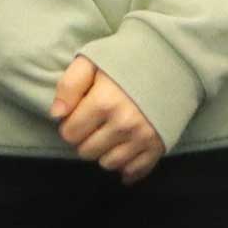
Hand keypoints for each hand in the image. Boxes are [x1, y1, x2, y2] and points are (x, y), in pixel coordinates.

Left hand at [53, 56, 165, 179]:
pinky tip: (124, 151)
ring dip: (104, 152)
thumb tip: (56, 115)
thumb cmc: (126, 58)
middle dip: (85, 139)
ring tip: (109, 134)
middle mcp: (123, 124)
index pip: (70, 134)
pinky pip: (135, 170)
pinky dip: (127, 166)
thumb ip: (69, 85)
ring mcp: (143, 137)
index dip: (70, 124)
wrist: (171, 57)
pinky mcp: (158, 145)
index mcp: (104, 102)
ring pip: (108, 164)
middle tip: (94, 123)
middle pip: (87, 152)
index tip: (79, 114)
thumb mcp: (91, 60)